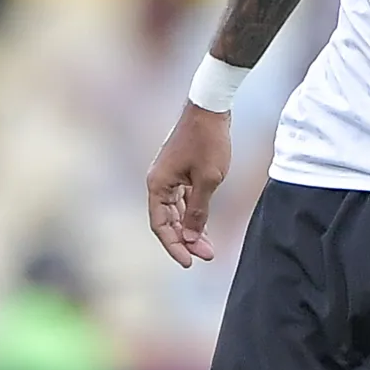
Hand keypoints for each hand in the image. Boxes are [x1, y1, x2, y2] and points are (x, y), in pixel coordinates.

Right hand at [146, 104, 231, 265]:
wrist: (211, 108)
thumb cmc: (208, 141)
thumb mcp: (208, 180)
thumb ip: (198, 211)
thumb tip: (191, 238)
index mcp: (158, 184)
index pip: (161, 225)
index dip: (174, 246)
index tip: (190, 262)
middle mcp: (158, 182)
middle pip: (167, 221)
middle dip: (186, 240)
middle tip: (206, 256)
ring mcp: (168, 177)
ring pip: (175, 212)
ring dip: (190, 229)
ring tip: (208, 247)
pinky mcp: (179, 172)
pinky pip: (182, 200)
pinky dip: (192, 214)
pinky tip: (204, 227)